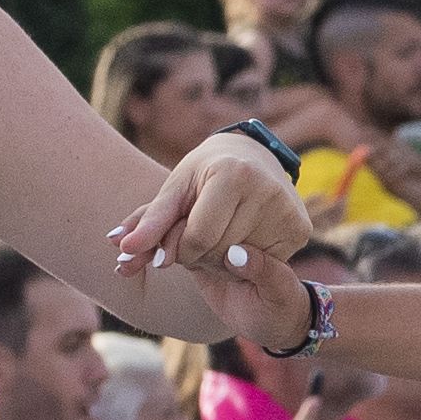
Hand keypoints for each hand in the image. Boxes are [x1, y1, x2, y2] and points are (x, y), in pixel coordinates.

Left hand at [114, 134, 314, 311]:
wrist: (254, 156)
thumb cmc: (204, 173)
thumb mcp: (175, 190)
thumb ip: (148, 221)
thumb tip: (120, 249)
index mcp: (232, 174)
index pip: (198, 237)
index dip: (180, 248)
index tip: (176, 240)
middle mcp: (265, 189)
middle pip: (219, 251)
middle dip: (199, 254)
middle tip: (197, 236)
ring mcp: (287, 209)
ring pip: (239, 260)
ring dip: (220, 259)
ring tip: (218, 236)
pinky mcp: (300, 228)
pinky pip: (262, 263)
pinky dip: (243, 260)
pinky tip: (240, 241)